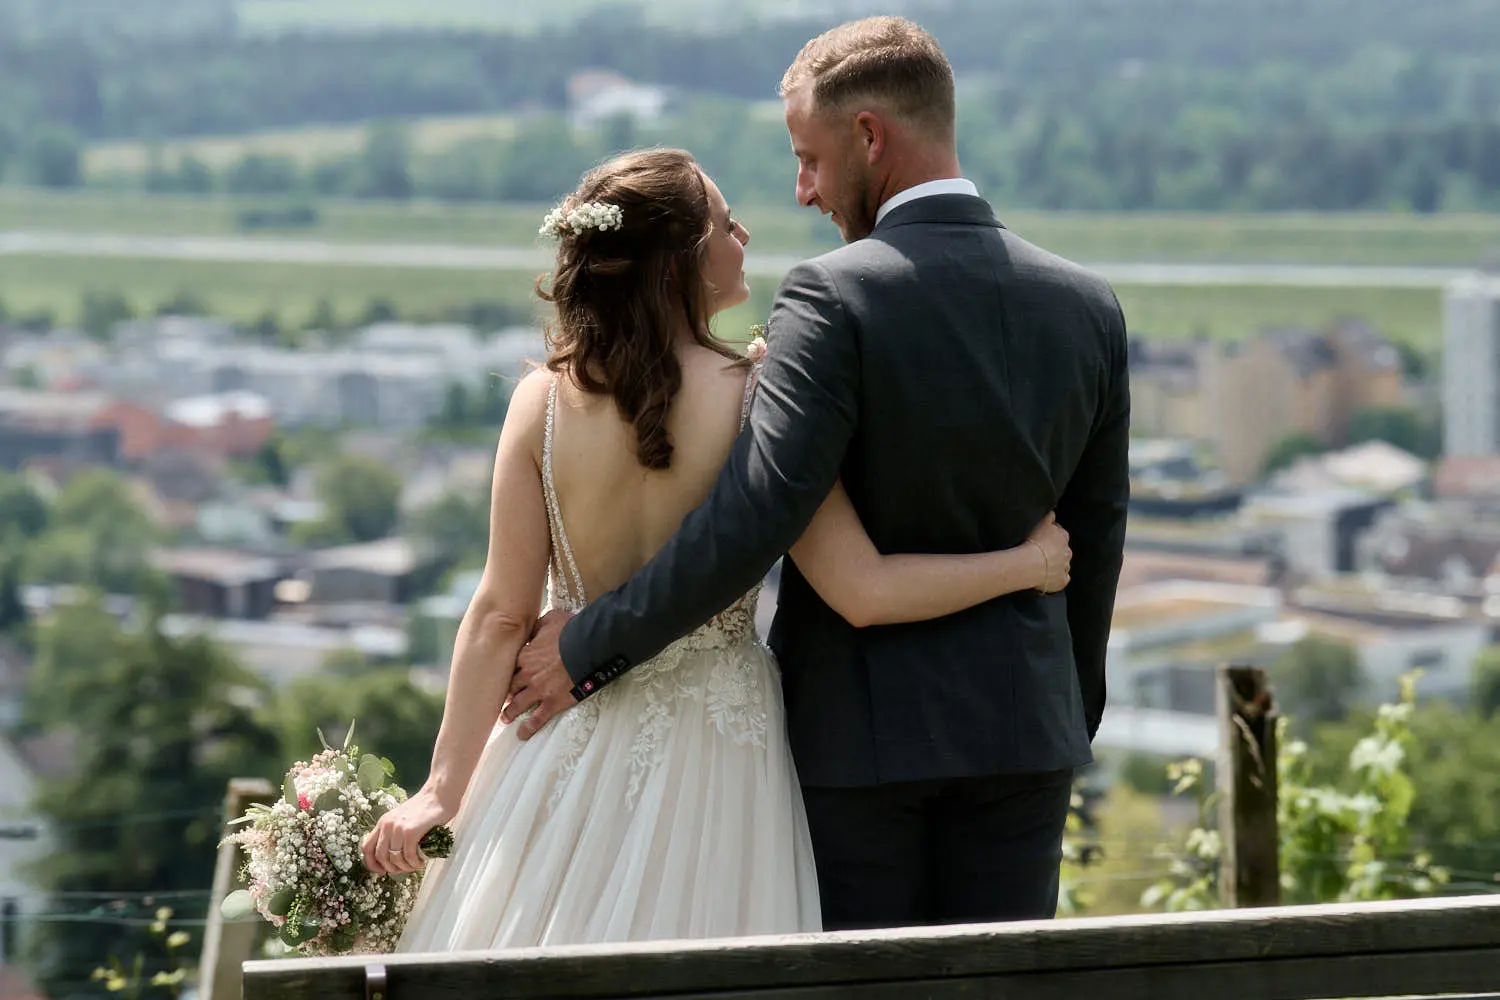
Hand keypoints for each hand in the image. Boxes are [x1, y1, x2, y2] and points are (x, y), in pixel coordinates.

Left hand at [361, 787, 452, 875]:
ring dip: (405, 867)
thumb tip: (394, 857)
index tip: (382, 871)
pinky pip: (408, 856)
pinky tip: (421, 862)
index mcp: (383, 822)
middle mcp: (386, 825)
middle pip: (380, 856)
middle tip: (404, 870)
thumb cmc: (425, 807)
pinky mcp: (410, 831)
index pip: (366, 848)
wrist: (439, 794)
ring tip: (415, 866)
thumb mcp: (402, 819)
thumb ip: (395, 833)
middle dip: (391, 868)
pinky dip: (414, 863)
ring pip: (394, 858)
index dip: (372, 864)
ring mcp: (398, 828)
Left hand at [501, 610, 579, 739]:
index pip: (509, 667)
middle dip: (506, 694)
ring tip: (505, 718)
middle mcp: (527, 675)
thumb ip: (538, 625)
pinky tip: (522, 734)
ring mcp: (539, 690)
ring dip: (510, 712)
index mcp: (525, 655)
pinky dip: (528, 728)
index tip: (505, 677)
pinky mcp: (552, 702)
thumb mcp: (551, 619)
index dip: (507, 673)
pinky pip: (537, 719)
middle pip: (510, 687)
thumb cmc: (571, 630)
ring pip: (518, 704)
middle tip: (502, 698)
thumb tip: (534, 627)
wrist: (587, 646)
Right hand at [1027, 512, 1071, 592]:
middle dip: (1055, 552)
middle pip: (1063, 550)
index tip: (1042, 538)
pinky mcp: (1062, 581)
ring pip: (1063, 565)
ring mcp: (1066, 567)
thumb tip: (1053, 514)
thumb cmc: (1034, 541)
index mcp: (1063, 537)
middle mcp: (1068, 552)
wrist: (1032, 564)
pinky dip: (1057, 579)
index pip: (1060, 534)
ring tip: (1042, 566)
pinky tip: (1048, 578)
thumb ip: (1049, 517)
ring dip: (1056, 565)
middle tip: (1041, 553)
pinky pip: (1062, 579)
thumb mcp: (1041, 522)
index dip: (1051, 536)